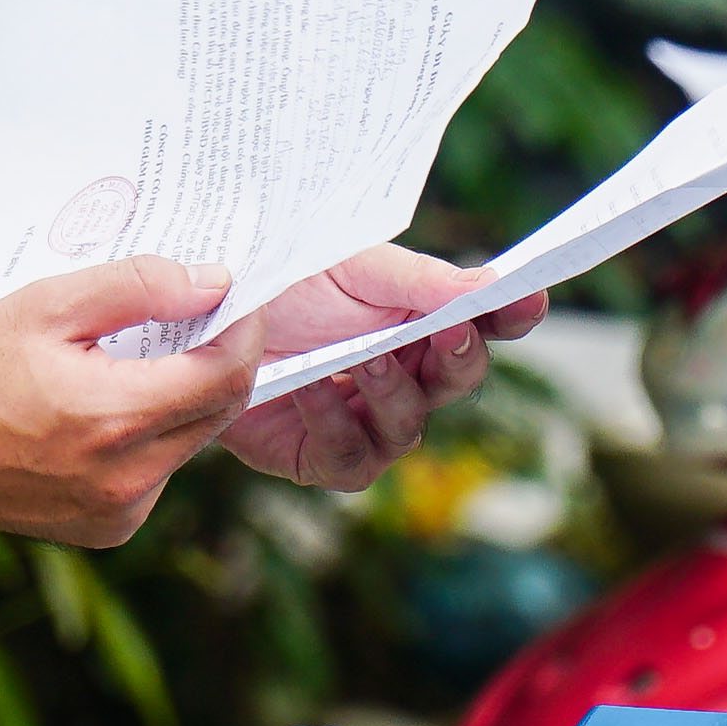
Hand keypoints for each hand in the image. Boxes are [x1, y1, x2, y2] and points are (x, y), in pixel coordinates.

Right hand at [0, 254, 261, 546]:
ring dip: (181, 395)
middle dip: (216, 357)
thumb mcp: (43, 307)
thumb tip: (212, 281)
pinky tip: (102, 409)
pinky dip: (150, 434)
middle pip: (219, 409)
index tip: (232, 294)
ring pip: (192, 440)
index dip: (243, 328)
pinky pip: (159, 470)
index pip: (227, 373)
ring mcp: (120, 511)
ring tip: (130, 359)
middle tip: (189, 314)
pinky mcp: (109, 529)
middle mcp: (128, 477)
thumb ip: (136, 288)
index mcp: (114, 419)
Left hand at [221, 244, 549, 492]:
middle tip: (449, 332)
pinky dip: (335, 423)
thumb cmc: (279, 286)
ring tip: (366, 359)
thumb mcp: (350, 268)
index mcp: (420, 319)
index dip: (514, 312)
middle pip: (460, 377)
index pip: (485, 321)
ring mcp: (365, 421)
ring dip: (393, 393)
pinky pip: (351, 457)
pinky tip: (311, 392)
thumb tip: (493, 285)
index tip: (529, 296)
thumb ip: (420, 282)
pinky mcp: (320, 456)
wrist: (197, 322)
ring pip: (410, 427)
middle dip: (460, 356)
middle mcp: (403, 374)